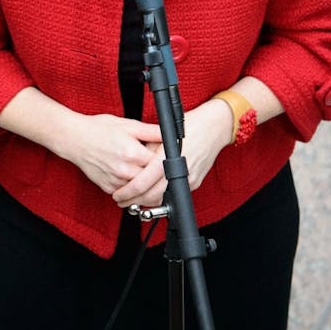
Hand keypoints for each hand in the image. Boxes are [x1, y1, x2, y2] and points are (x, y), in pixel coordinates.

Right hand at [51, 112, 163, 194]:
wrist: (74, 139)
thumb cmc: (98, 129)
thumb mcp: (127, 125)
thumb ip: (151, 131)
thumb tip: (169, 133)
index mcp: (132, 153)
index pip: (161, 164)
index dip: (166, 160)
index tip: (166, 157)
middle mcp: (125, 170)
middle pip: (153, 180)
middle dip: (158, 174)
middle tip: (158, 167)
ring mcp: (116, 181)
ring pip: (142, 190)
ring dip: (146, 183)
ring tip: (145, 171)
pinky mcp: (109, 188)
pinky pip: (128, 192)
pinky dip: (132, 187)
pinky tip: (131, 175)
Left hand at [111, 98, 234, 208]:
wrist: (213, 128)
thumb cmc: (187, 126)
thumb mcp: (159, 135)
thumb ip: (144, 152)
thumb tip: (129, 166)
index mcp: (166, 158)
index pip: (142, 183)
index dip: (127, 192)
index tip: (117, 194)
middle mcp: (178, 171)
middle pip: (151, 196)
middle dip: (133, 201)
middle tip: (121, 200)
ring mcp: (188, 179)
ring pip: (163, 199)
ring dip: (146, 203)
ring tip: (132, 200)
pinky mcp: (194, 182)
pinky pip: (173, 194)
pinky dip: (160, 197)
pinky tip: (149, 195)